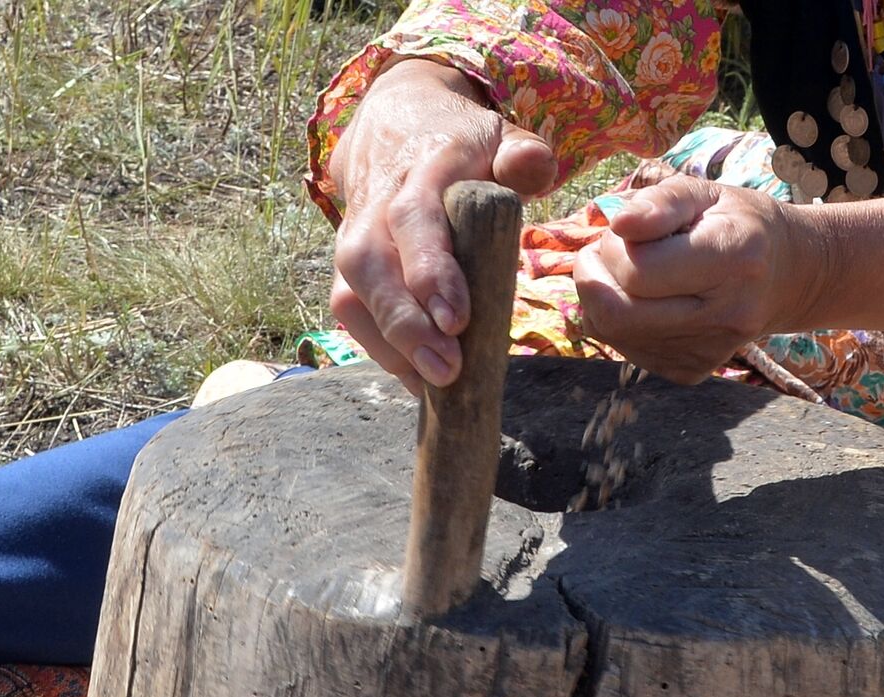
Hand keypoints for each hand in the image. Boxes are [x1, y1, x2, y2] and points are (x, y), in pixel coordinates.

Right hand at [327, 58, 556, 391]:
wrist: (397, 121)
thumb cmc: (462, 144)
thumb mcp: (497, 136)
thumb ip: (520, 153)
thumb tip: (534, 166)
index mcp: (420, 171)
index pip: (415, 220)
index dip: (430, 272)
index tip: (456, 321)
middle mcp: (375, 205)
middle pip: (370, 266)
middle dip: (404, 324)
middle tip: (445, 371)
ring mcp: (354, 235)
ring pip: (351, 293)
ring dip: (388, 345)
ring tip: (431, 388)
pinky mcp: (349, 266)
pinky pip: (351, 311)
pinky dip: (381, 349)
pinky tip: (418, 383)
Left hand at [573, 177, 825, 383]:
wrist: (783, 277)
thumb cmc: (737, 224)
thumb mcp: (705, 193)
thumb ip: (660, 202)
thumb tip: (618, 223)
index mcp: (734, 260)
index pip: (639, 271)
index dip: (613, 247)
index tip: (624, 230)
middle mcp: (726, 315)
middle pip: (618, 313)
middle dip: (593, 276)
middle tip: (607, 251)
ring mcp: (708, 351)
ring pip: (614, 334)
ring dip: (600, 297)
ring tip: (626, 270)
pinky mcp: (692, 371)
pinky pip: (625, 349)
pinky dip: (617, 321)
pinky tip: (642, 298)